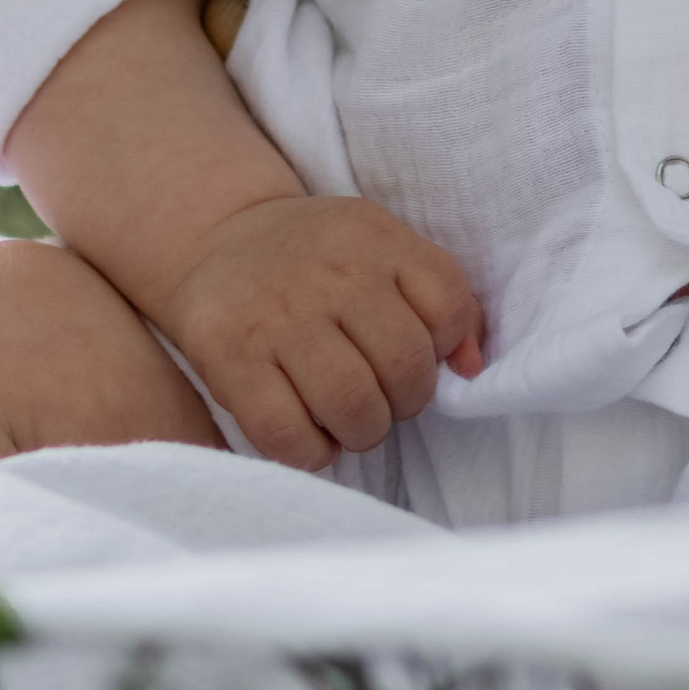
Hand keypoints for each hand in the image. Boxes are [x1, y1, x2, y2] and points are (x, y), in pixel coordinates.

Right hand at [157, 193, 484, 471]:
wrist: (217, 237)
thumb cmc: (316, 258)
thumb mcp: (380, 246)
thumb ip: (437, 296)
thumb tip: (471, 366)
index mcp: (373, 236)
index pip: (447, 306)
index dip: (444, 348)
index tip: (416, 354)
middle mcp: (328, 272)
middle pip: (405, 365)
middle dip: (405, 402)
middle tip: (383, 398)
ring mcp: (277, 316)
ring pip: (353, 405)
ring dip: (364, 432)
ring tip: (350, 421)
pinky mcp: (231, 359)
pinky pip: (289, 435)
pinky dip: (313, 452)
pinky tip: (312, 434)